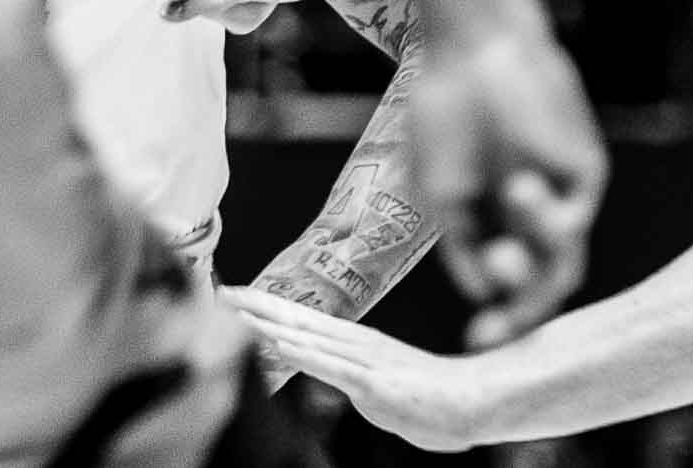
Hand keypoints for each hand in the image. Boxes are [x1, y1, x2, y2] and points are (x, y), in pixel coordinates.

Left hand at [223, 287, 485, 451]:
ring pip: (305, 335)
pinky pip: (329, 365)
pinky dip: (300, 352)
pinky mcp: (371, 382)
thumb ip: (359, 380)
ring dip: (266, 323)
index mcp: (357, 341)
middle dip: (255, 304)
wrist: (474, 402)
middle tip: (219, 289)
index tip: (234, 295)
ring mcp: (362, 359)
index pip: (303, 318)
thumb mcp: (384, 387)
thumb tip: (343, 382)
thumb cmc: (434, 399)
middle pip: (296, 318)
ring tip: (233, 310)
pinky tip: (276, 344)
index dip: (267, 305)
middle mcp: (356, 342)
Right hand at [412, 2, 604, 349]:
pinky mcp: (585, 170)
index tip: (473, 343)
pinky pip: (574, 217)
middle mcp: (528, 216)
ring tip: (502, 248)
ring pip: (560, 261)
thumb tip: (481, 295)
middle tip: (491, 336)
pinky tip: (521, 188)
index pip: (502, 286)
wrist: (473, 48)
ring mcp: (559, 194)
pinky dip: (548, 220)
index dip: (494, 317)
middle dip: (517, 316)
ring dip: (531, 270)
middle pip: (538, 285)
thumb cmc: (445, 110)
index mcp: (490, 222)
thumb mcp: (440, 190)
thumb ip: (461, 245)